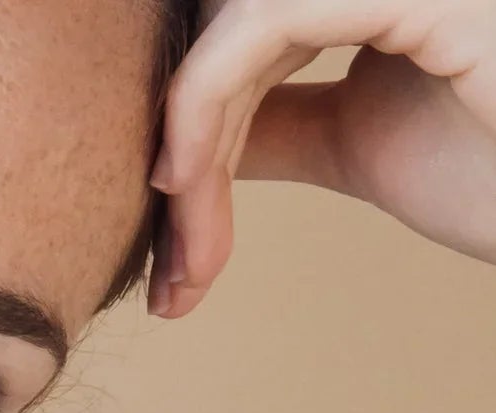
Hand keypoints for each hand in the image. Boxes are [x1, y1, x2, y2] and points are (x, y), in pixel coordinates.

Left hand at [146, 0, 495, 316]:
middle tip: (174, 265)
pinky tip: (183, 181)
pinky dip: (201, 103)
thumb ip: (280, 118)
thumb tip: (186, 134)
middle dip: (180, 140)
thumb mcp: (363, 138)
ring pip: (233, 22)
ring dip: (187, 149)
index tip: (171, 218)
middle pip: (232, 17)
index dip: (194, 111)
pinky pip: (264, 21)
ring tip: (190, 257)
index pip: (254, 18)